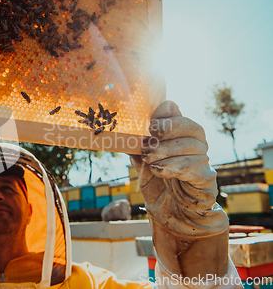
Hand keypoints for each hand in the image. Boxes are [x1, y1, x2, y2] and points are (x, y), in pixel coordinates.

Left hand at [130, 101, 228, 277]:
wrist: (173, 216)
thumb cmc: (158, 186)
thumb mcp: (141, 164)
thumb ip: (136, 148)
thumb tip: (123, 134)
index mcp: (178, 137)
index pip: (179, 115)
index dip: (167, 112)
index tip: (151, 118)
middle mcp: (195, 146)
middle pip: (193, 127)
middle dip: (170, 128)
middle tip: (150, 136)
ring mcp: (203, 163)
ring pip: (195, 148)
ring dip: (168, 151)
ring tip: (149, 158)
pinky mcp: (207, 181)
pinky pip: (196, 169)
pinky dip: (175, 167)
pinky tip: (158, 170)